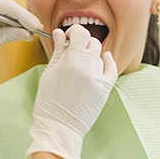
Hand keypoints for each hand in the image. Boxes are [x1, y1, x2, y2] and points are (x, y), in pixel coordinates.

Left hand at [0, 0, 42, 104]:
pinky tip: (7, 29)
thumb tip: (27, 34)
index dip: (24, 16)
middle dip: (18, 18)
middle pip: (1, 4)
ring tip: (22, 32)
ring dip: (8, 19)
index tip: (36, 26)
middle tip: (33, 29)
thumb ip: (8, 35)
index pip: (6, 5)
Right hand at [26, 24, 116, 158]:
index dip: (74, 32)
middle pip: (91, 42)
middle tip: (72, 50)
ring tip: (79, 65)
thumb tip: (60, 33)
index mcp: (71, 59)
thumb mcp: (49, 72)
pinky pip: (111, 69)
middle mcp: (87, 66)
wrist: (58, 126)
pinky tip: (105, 57)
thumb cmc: (48, 100)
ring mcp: (98, 77)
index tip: (68, 37)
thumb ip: (58, 50)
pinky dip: (109, 61)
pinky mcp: (105, 88)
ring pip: (98, 55)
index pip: (80, 32)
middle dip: (81, 43)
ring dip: (89, 55)